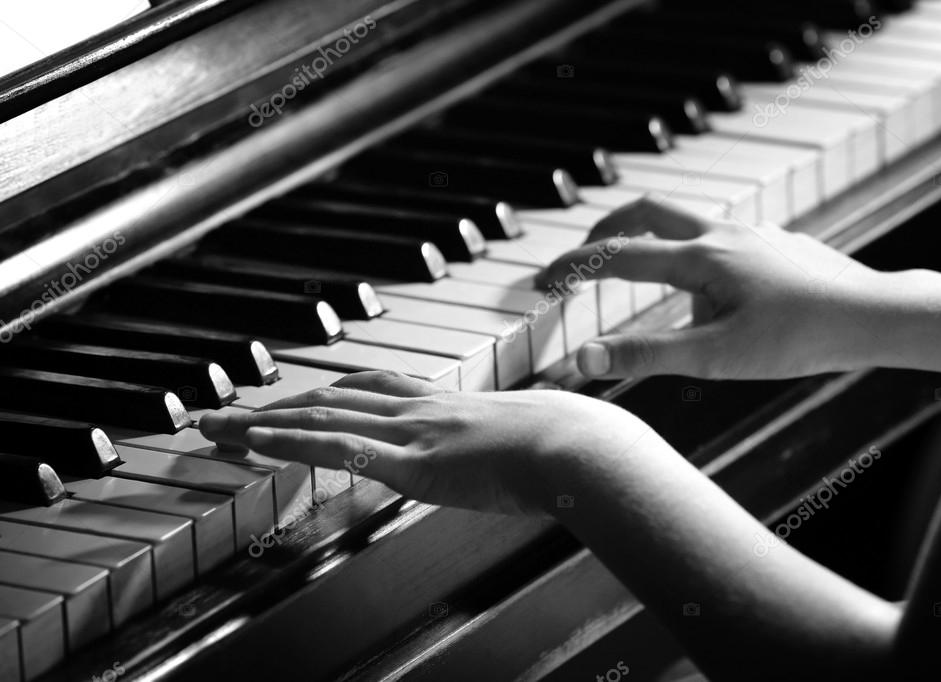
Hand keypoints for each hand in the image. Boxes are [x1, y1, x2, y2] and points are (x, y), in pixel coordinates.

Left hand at [198, 371, 656, 514]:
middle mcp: (420, 408)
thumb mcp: (528, 431)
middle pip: (330, 400)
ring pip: (322, 418)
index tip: (292, 400)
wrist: (583, 447)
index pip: (368, 389)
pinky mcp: (416, 462)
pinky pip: (343, 449)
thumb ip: (505, 437)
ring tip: (216, 428)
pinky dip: (294, 443)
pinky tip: (257, 443)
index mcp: (445, 402)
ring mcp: (414, 432)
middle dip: (273, 407)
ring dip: (263, 423)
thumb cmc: (567, 441)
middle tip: (226, 413)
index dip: (322, 394)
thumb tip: (513, 449)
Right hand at [537, 197, 886, 379]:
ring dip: (653, 240)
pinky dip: (695, 252)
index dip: (573, 267)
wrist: (874, 316)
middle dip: (607, 229)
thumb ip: (646, 354)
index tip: (542, 280)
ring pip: (686, 220)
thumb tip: (583, 357)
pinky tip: (717, 292)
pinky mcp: (776, 242)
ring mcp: (752, 233)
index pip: (618, 256)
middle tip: (584, 258)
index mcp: (700, 258)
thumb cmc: (799, 339)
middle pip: (647, 210)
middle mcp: (722, 234)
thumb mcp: (716, 357)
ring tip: (652, 285)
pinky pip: (722, 236)